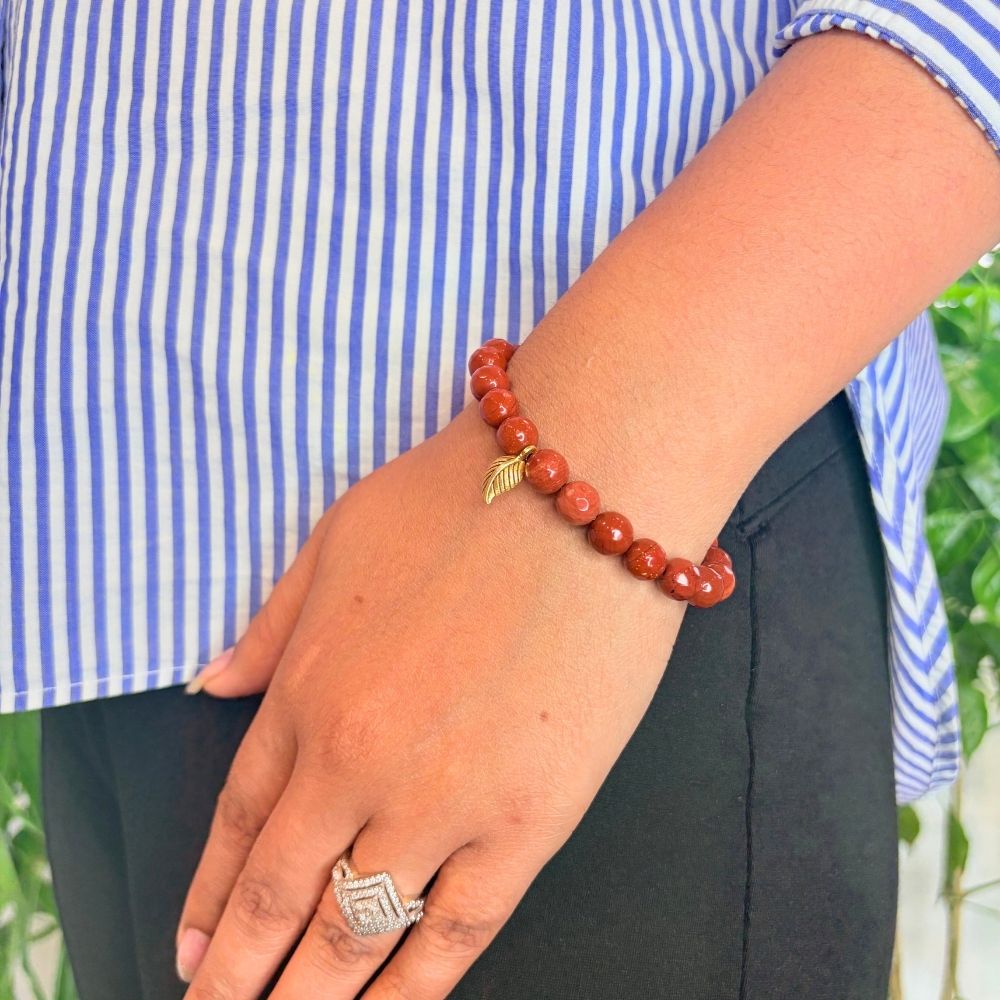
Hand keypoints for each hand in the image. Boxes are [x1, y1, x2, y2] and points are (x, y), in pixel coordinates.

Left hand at [176, 401, 702, 998]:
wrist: (584, 482)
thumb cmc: (462, 496)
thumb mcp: (335, 538)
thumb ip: (270, 623)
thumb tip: (215, 683)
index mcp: (306, 689)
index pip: (235, 823)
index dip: (211, 897)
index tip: (194, 950)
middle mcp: (356, 760)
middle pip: (278, 898)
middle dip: (237, 979)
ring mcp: (441, 799)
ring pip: (354, 935)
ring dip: (310, 999)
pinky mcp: (530, 820)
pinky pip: (456, 934)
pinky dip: (411, 991)